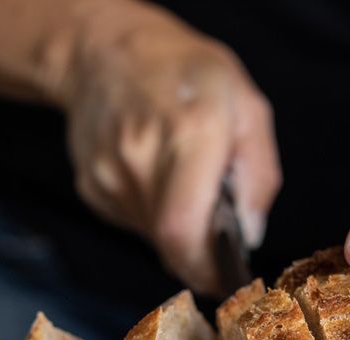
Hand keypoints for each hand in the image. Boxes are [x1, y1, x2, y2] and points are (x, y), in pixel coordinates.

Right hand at [57, 6, 280, 294]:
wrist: (105, 52)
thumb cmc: (185, 73)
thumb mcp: (246, 105)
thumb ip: (258, 174)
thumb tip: (250, 235)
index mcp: (189, 134)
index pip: (183, 230)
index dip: (203, 268)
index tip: (223, 278)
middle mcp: (140, 158)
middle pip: (170, 241)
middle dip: (198, 250)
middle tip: (215, 233)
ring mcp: (108, 175)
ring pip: (152, 236)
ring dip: (176, 228)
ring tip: (183, 183)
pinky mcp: (91, 187)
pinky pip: (132, 221)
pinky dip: (153, 213)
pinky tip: (155, 175)